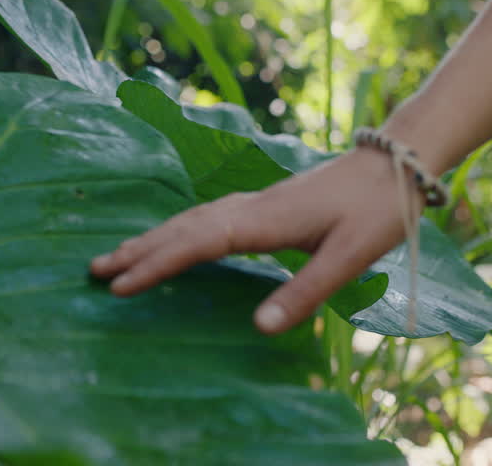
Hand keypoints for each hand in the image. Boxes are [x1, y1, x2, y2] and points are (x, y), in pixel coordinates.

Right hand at [90, 147, 420, 333]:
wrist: (396, 162)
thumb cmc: (376, 210)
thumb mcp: (349, 257)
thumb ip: (305, 293)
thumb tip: (257, 330)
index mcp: (264, 221)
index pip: (197, 243)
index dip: (157, 263)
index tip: (119, 283)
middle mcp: (252, 207)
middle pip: (183, 227)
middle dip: (139, 249)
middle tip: (95, 270)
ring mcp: (257, 201)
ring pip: (193, 217)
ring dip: (154, 236)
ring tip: (119, 254)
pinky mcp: (266, 202)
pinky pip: (208, 215)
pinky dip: (180, 227)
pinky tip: (176, 235)